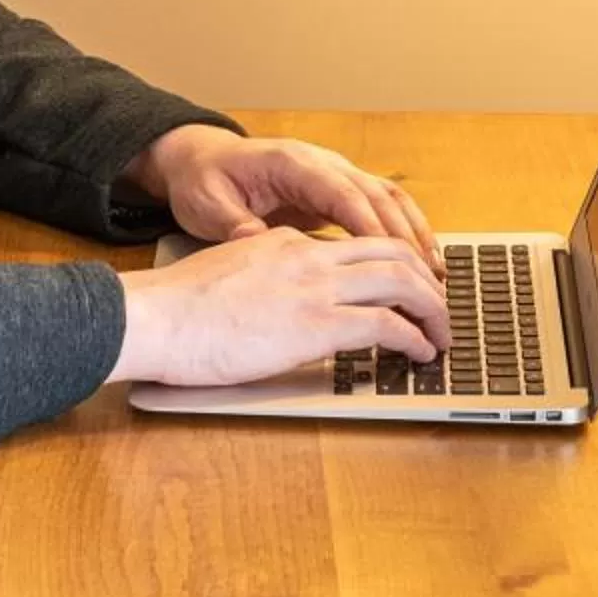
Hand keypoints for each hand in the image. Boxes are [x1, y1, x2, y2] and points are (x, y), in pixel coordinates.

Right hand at [111, 227, 451, 387]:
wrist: (155, 318)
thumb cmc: (175, 309)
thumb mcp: (226, 275)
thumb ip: (260, 279)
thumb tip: (273, 303)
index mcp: (283, 243)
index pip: (353, 246)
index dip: (388, 266)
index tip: (402, 288)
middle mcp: (307, 256)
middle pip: (391, 253)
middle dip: (426, 280)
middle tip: (438, 308)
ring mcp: (314, 287)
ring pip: (402, 282)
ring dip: (432, 309)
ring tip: (442, 334)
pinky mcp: (316, 325)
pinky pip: (386, 325)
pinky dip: (413, 338)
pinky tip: (419, 353)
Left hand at [124, 124, 436, 256]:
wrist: (203, 161)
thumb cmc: (204, 181)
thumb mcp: (206, 203)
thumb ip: (232, 223)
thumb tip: (254, 239)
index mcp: (292, 164)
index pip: (341, 193)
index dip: (369, 224)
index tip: (390, 258)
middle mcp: (322, 164)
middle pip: (377, 196)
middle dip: (405, 237)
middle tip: (427, 279)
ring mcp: (335, 175)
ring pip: (389, 200)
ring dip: (416, 234)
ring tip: (437, 275)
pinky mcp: (339, 192)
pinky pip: (383, 209)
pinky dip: (407, 232)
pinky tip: (423, 263)